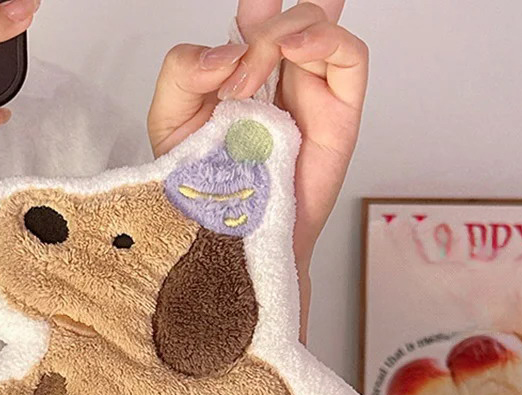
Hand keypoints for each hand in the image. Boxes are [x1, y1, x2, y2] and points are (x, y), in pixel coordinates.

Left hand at [147, 0, 367, 336]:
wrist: (226, 243)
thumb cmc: (204, 192)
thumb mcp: (170, 121)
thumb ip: (184, 71)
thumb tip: (228, 51)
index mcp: (244, 78)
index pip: (259, 19)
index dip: (259, 5)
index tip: (249, 9)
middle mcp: (281, 84)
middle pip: (293, 18)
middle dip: (264, 25)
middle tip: (236, 70)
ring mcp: (313, 100)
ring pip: (322, 29)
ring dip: (289, 32)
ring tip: (257, 69)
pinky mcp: (338, 122)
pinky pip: (351, 61)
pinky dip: (328, 41)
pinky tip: (296, 51)